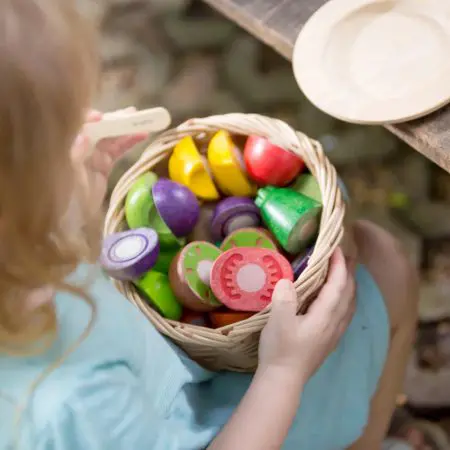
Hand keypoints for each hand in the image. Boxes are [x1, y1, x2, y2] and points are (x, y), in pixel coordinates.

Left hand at [71, 108, 147, 210]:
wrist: (69, 220)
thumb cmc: (63, 196)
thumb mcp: (66, 176)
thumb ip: (75, 155)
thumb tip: (85, 135)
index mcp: (67, 144)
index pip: (79, 125)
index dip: (90, 119)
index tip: (102, 118)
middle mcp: (79, 146)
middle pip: (98, 128)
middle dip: (114, 119)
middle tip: (133, 113)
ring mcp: (92, 156)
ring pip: (111, 138)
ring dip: (127, 129)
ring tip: (143, 121)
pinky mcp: (103, 167)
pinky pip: (117, 151)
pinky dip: (129, 142)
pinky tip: (141, 135)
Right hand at [258, 247, 355, 384]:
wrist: (284, 381)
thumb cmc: (280, 349)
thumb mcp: (278, 321)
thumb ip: (285, 298)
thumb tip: (287, 280)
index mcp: (325, 315)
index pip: (338, 284)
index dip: (339, 265)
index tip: (336, 247)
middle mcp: (335, 322)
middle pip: (348, 293)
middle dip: (348, 272)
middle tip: (344, 255)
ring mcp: (334, 333)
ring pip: (349, 304)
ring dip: (349, 286)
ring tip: (345, 274)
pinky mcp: (329, 340)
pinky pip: (345, 313)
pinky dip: (346, 299)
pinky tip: (339, 301)